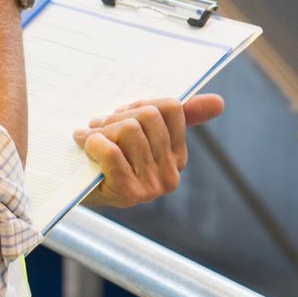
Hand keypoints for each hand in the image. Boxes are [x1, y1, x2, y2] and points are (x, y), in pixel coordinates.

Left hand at [73, 95, 225, 207]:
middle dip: (117, 116)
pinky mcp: (129, 195)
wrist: (77, 191)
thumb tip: (220, 102)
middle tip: (98, 124)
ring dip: (100, 130)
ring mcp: (153, 187)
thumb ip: (179, 116)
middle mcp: (171, 174)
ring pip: (129, 130)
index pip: (171, 108)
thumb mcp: (142, 134)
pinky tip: (85, 145)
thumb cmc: (110, 157)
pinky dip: (93, 143)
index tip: (121, 113)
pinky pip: (112, 152)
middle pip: (148, 116)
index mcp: (178, 156)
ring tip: (88, 136)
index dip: (140, 104)